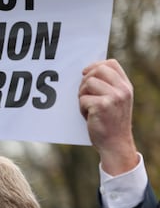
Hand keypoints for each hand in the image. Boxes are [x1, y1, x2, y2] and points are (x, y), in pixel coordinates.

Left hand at [78, 59, 137, 174]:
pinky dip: (81, 108)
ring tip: (88, 107)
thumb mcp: (116, 100)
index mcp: (126, 86)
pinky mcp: (102, 106)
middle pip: (97, 69)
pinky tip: (89, 116)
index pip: (111, 63)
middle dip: (85, 80)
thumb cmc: (110, 121)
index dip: (95, 65)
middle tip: (84, 93)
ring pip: (88, 83)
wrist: (115, 143)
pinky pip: (83, 99)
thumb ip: (108, 85)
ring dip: (82, 95)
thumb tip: (87, 71)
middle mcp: (122, 90)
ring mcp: (114, 97)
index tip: (86, 74)